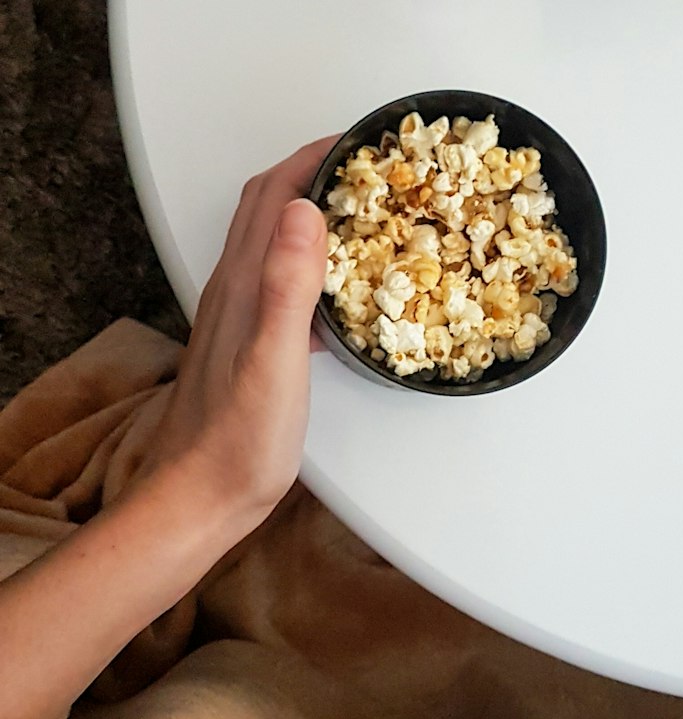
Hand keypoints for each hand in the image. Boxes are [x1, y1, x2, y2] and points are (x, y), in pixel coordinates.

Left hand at [0, 138, 337, 718]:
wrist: (203, 494)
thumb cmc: (242, 441)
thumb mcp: (274, 363)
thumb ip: (288, 287)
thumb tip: (303, 212)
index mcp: (244, 287)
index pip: (274, 197)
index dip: (312, 159)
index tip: (356, 143)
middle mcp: (234, 292)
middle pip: (268, 209)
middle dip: (311, 174)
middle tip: (361, 169)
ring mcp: (238, 317)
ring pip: (273, 244)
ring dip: (308, 216)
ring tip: (354, 214)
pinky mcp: (249, 346)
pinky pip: (281, 284)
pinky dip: (309, 264)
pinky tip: (334, 289)